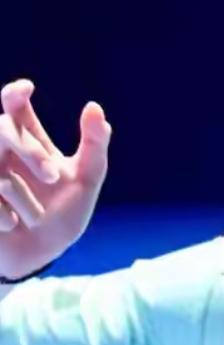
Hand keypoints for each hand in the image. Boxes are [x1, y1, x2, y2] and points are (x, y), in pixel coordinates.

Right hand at [0, 78, 112, 282]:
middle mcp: (2, 152)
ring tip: (32, 215)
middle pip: (2, 130)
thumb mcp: (86, 180)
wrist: (41, 256)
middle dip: (29, 150)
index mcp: (27, 141)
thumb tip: (94, 106)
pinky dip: (1, 211)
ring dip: (18, 191)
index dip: (14, 92)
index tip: (26, 88)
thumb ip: (94, 145)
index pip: (14, 105)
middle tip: (52, 175)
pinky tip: (12, 224)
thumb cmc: (62, 215)